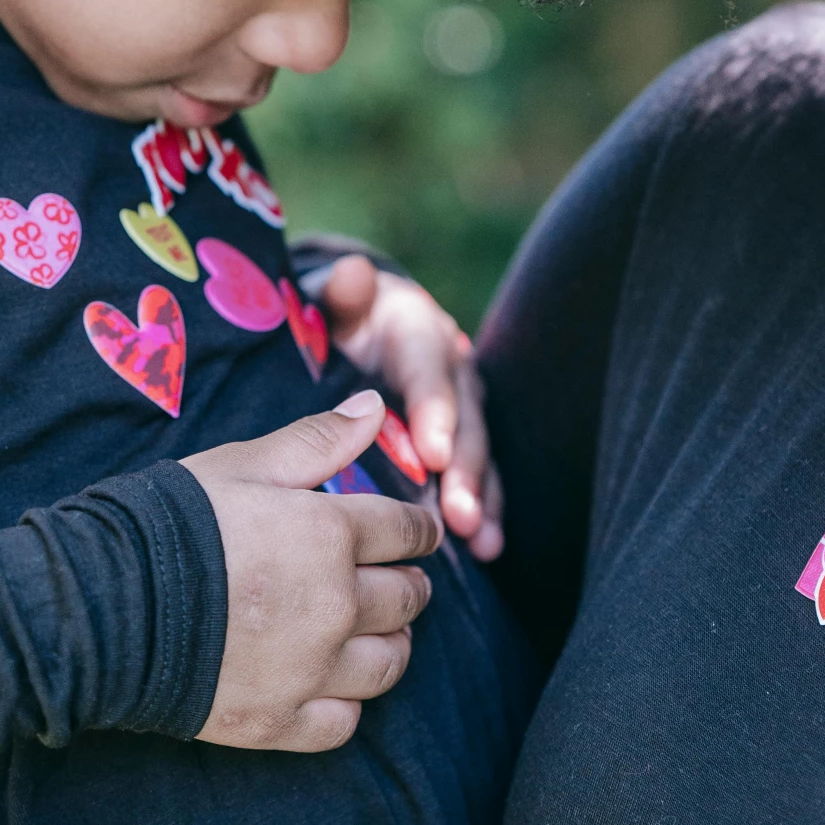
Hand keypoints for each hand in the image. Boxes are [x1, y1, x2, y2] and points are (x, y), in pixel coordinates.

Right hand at [182, 389, 441, 752]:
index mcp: (331, 535)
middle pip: (407, 598)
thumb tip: (373, 408)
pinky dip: (345, 702)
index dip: (418, 528)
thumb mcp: (243, 465)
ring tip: (375, 631)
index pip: (407, 531)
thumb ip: (317, 440)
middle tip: (397, 578)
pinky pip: (344, 722)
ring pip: (388, 664)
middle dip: (408, 582)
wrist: (103, 605)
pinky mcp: (280, 722)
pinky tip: (330, 683)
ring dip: (391, 642)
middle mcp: (336, 606)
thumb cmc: (171, 522)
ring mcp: (311, 671)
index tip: (418, 531)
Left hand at [309, 256, 503, 560]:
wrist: (359, 330)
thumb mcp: (337, 302)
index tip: (433, 453)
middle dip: (464, 470)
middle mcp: (453, 370)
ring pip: (479, 455)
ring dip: (483, 499)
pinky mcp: (462, 442)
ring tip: (482, 540)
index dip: (435, 411)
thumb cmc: (342, 321)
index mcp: (421, 332)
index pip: (430, 371)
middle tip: (458, 514)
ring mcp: (463, 410)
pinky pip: (480, 478)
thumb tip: (352, 275)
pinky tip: (487, 549)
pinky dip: (486, 512)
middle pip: (465, 422)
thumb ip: (342, 294)